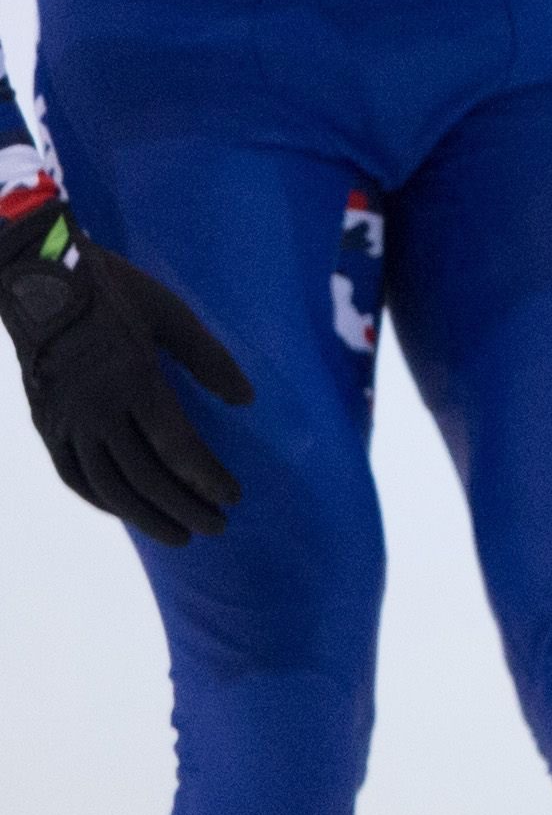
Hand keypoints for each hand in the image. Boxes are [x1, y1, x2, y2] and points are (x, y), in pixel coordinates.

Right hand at [0, 201, 252, 547]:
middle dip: (186, 507)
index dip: (207, 478)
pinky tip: (127, 511)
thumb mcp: (171, 315)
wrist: (40, 280)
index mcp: (134, 379)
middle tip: (217, 526)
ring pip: (109, 487)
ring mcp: (67, 421)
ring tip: (179, 534)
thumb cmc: (115, 291)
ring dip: (146, 517)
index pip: (177, 447)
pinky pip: (74, 477)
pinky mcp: (46, 425)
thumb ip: (210, 360)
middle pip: (146, 477)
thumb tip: (246, 401)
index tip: (234, 496)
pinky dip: (103, 501)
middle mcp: (97, 409)